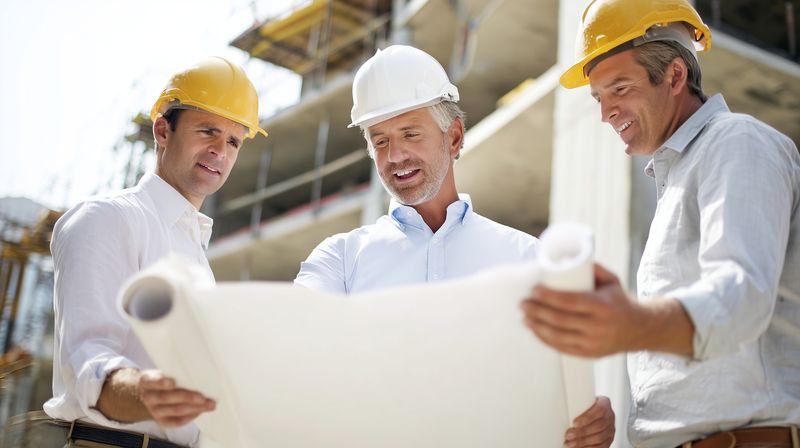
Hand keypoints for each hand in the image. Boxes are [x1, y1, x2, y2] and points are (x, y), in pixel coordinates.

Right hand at [138, 370, 215, 426]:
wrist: (150, 394)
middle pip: (167, 398)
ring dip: (194, 408)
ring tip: (209, 405)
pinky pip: (177, 421)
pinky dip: (190, 416)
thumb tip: (199, 372)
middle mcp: (149, 397)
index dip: (161, 382)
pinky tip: (200, 411)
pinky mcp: (161, 421)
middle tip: (202, 397)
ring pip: (175, 410)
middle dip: (187, 397)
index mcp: (147, 382)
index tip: (172, 381)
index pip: (152, 381)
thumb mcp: (163, 371)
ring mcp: (154, 411)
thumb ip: (175, 372)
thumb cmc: (163, 379)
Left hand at [520, 263, 643, 356]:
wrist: (639, 329)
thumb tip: (569, 258)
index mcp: (602, 306)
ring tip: (525, 316)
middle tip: (523, 303)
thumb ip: (594, 268)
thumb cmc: (619, 301)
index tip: (534, 290)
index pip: (570, 302)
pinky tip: (535, 330)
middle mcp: (598, 326)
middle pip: (560, 320)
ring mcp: (593, 343)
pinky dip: (546, 340)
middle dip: (537, 311)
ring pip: (558, 336)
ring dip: (537, 326)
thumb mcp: (612, 281)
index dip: (549, 297)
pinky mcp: (589, 354)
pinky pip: (562, 348)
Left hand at [564, 396, 614, 447]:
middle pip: (599, 425)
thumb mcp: (580, 400)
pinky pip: (601, 447)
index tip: (574, 423)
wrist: (591, 412)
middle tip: (568, 435)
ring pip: (600, 438)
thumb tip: (556, 404)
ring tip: (569, 443)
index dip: (588, 417)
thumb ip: (574, 402)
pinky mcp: (609, 440)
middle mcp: (610, 416)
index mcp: (604, 403)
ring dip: (583, 442)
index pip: (600, 409)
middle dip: (582, 432)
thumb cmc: (582, 404)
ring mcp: (611, 429)